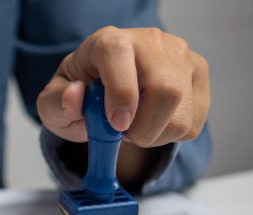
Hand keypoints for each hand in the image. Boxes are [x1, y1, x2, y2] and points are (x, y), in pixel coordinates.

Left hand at [37, 26, 209, 148]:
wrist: (107, 93)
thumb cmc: (81, 96)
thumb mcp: (53, 104)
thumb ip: (56, 103)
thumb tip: (75, 97)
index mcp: (108, 42)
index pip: (118, 55)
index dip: (120, 93)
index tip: (116, 124)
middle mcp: (150, 42)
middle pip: (165, 89)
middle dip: (142, 127)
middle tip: (122, 133)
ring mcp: (180, 57)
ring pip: (181, 114)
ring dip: (154, 135)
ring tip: (134, 126)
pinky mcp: (198, 76)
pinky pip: (192, 124)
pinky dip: (169, 136)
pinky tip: (153, 122)